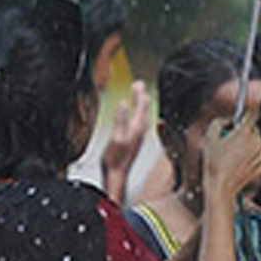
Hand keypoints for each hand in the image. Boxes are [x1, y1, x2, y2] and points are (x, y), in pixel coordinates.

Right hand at [100, 79, 150, 199]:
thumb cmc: (115, 160)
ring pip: (143, 117)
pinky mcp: (134, 142)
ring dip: (141, 106)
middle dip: (142, 97)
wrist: (117, 176)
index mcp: (136, 128)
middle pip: (144, 110)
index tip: (138, 83)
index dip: (139, 94)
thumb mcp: (116, 137)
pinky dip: (139, 116)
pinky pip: (140, 124)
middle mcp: (140, 132)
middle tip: (139, 85)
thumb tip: (124, 103)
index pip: (141, 107)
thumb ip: (121, 120)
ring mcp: (138, 137)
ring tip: (139, 98)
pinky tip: (136, 118)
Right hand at [201, 116, 260, 209]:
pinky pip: (256, 155)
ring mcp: (260, 155)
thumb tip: (228, 119)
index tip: (240, 115)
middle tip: (230, 138)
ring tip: (232, 154)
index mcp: (245, 133)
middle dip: (243, 131)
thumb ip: (219, 121)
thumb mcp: (209, 136)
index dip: (244, 114)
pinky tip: (237, 163)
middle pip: (253, 129)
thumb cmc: (214, 163)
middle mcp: (256, 142)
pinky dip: (249, 157)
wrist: (221, 187)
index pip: (251, 114)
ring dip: (247, 144)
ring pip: (255, 143)